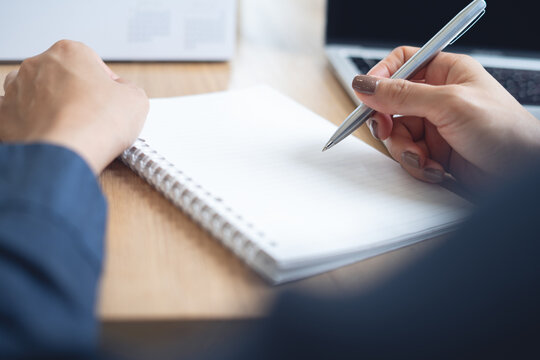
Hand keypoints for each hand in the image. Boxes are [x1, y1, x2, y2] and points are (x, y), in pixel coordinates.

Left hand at [0, 40, 148, 173]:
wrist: (66, 154)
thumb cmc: (97, 124)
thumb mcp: (136, 100)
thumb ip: (128, 89)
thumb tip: (121, 93)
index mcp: (69, 52)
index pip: (92, 64)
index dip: (105, 85)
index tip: (110, 103)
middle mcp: (37, 65)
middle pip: (62, 77)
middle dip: (76, 94)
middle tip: (93, 118)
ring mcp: (16, 90)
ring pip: (36, 94)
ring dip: (51, 107)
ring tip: (71, 129)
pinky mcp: (2, 116)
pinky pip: (17, 117)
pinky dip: (30, 125)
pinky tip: (48, 136)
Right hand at [353, 46, 539, 188]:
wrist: (523, 174)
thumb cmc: (504, 131)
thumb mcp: (449, 105)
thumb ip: (402, 95)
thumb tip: (366, 85)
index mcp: (446, 73)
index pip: (403, 62)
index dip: (381, 76)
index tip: (366, 95)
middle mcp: (438, 98)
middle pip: (391, 103)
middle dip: (389, 122)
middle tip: (389, 131)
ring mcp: (435, 126)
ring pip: (397, 134)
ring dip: (406, 150)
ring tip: (425, 158)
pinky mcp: (435, 152)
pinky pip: (408, 155)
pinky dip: (417, 165)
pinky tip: (436, 169)